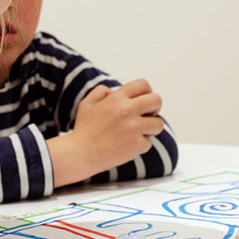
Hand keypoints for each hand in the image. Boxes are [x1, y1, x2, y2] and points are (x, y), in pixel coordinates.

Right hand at [49, 80, 163, 186]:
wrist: (80, 154)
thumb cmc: (83, 130)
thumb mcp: (86, 104)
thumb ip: (99, 92)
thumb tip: (112, 91)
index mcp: (116, 98)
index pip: (143, 85)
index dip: (147, 92)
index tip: (143, 102)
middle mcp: (127, 110)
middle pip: (157, 100)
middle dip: (154, 108)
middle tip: (145, 117)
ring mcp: (133, 128)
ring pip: (158, 124)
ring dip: (150, 129)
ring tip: (136, 134)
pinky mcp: (136, 144)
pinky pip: (148, 143)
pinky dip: (140, 146)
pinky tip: (127, 147)